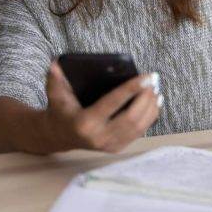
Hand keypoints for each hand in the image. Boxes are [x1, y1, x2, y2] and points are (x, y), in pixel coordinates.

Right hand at [43, 60, 161, 152]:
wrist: (59, 135)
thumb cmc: (60, 110)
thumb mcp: (54, 93)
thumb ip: (55, 78)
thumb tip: (56, 63)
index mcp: (85, 122)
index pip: (112, 103)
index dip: (131, 89)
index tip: (146, 77)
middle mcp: (99, 137)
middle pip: (131, 117)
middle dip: (145, 98)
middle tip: (154, 80)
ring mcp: (109, 145)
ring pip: (138, 126)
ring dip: (151, 106)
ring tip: (156, 88)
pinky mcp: (117, 147)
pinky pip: (139, 132)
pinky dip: (150, 117)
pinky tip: (155, 102)